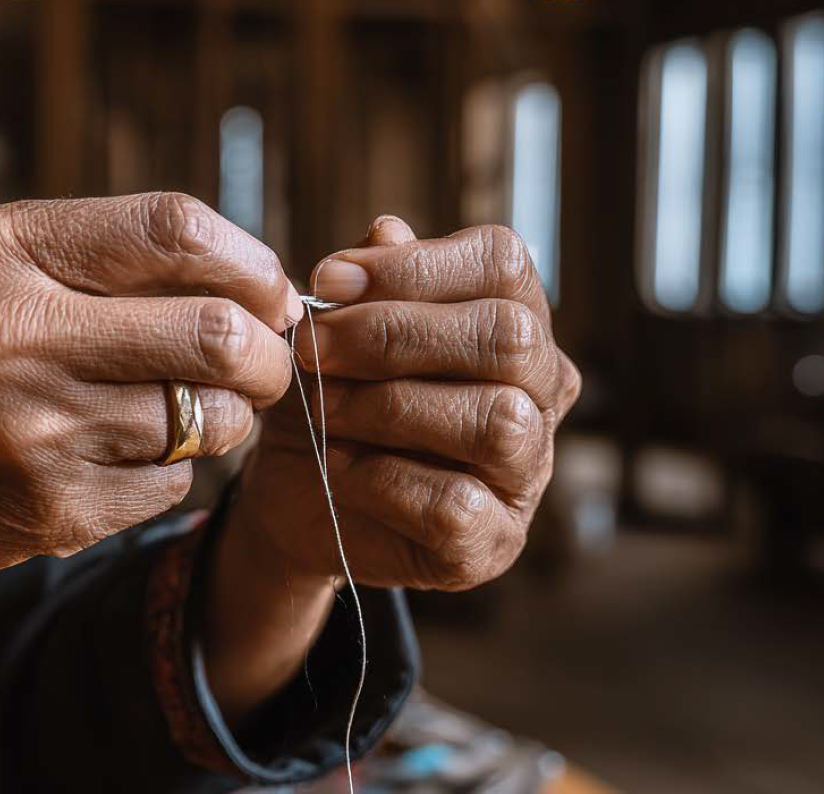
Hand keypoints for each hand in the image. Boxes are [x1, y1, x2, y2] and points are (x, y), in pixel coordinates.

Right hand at [0, 193, 300, 567]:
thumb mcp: (21, 266)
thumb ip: (126, 266)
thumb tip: (266, 295)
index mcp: (15, 250)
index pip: (177, 233)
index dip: (252, 264)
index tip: (274, 293)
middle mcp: (25, 337)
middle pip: (220, 337)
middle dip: (268, 355)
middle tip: (262, 361)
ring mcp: (39, 431)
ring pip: (214, 420)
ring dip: (227, 414)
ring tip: (188, 405)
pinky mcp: (57, 509)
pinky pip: (175, 483)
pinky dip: (173, 467)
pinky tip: (124, 453)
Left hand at [206, 217, 578, 719]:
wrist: (303, 494)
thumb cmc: (335, 396)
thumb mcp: (340, 332)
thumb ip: (370, 284)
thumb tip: (389, 231)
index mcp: (514, 324)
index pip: (503, 264)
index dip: (415, 265)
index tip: (327, 279)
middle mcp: (540, 393)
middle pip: (508, 336)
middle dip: (393, 334)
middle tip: (313, 345)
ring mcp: (528, 472)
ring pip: (497, 419)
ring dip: (389, 406)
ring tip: (326, 408)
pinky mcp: (494, 540)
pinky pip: (456, 503)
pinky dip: (382, 480)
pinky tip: (340, 468)